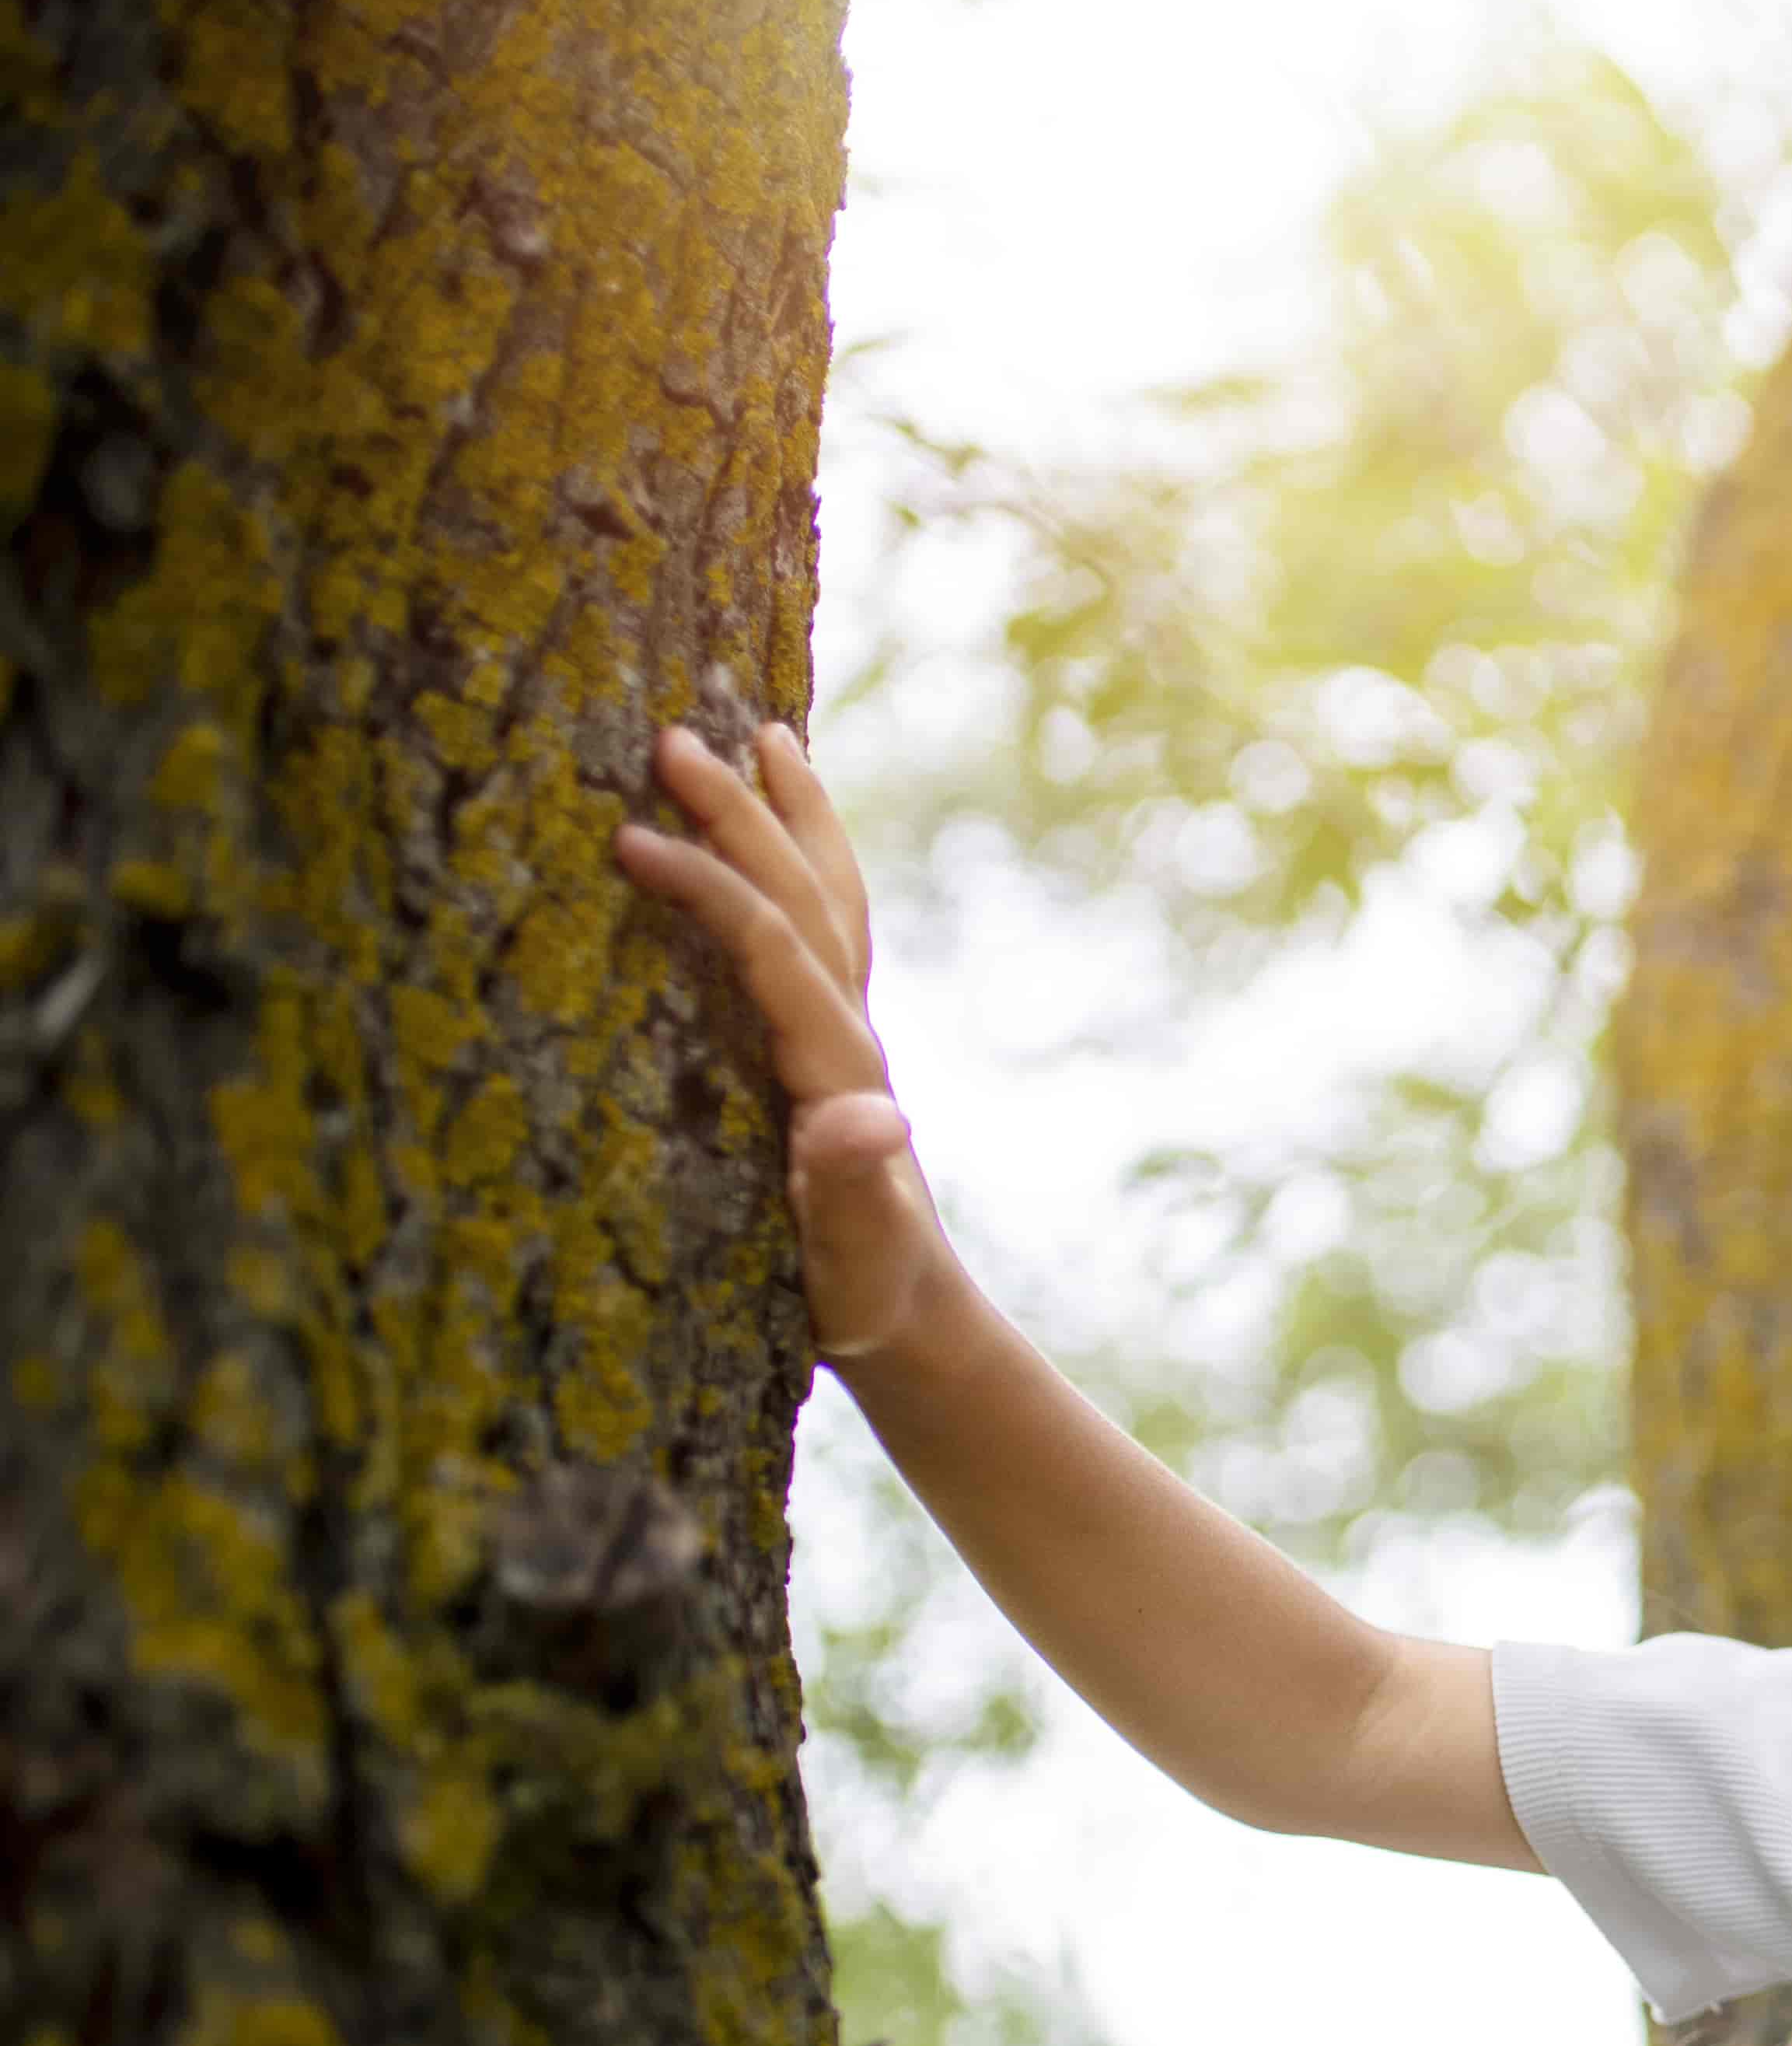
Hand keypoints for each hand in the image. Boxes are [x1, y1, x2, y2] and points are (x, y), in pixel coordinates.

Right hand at [611, 721, 954, 1366]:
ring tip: (767, 732)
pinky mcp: (831, 1043)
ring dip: (795, 815)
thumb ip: (854, 1191)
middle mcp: (848, 1032)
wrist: (910, 1312)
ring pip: (828, 897)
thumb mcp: (851, 1256)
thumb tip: (866, 1116)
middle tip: (671, 737)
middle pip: (802, 897)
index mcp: (834, 1067)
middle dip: (742, 816)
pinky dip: (808, 863)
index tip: (628, 837)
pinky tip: (786, 830)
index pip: (769, 950)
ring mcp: (845, 1030)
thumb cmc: (863, 1294)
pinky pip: (825, 928)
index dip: (707, 890)